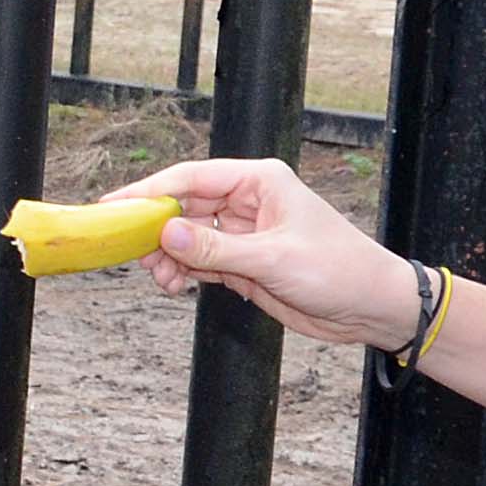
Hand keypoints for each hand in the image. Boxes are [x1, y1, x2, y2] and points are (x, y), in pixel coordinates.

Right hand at [111, 158, 406, 350]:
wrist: (371, 307)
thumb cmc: (337, 269)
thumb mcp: (272, 259)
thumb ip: (216, 249)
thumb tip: (166, 235)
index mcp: (259, 181)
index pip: (192, 178)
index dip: (149, 191)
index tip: (114, 207)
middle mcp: (248, 201)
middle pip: (184, 206)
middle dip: (155, 229)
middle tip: (127, 251)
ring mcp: (244, 233)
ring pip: (189, 237)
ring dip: (168, 257)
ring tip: (158, 279)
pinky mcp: (245, 263)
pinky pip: (202, 262)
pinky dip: (183, 273)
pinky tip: (173, 286)